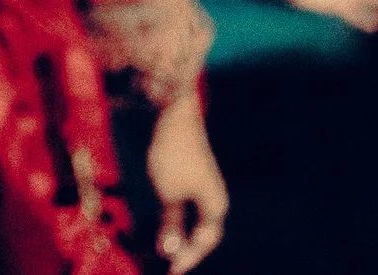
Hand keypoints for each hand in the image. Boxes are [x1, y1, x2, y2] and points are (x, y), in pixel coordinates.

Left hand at [146, 92, 225, 274]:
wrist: (174, 116)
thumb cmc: (173, 155)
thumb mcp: (168, 194)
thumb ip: (170, 224)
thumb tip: (169, 251)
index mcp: (215, 206)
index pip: (204, 241)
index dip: (188, 258)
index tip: (171, 271)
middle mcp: (214, 199)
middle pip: (202, 233)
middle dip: (185, 250)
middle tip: (168, 266)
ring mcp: (204, 187)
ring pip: (193, 220)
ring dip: (179, 235)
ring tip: (163, 249)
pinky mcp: (192, 177)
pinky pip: (186, 207)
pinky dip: (175, 219)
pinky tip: (162, 224)